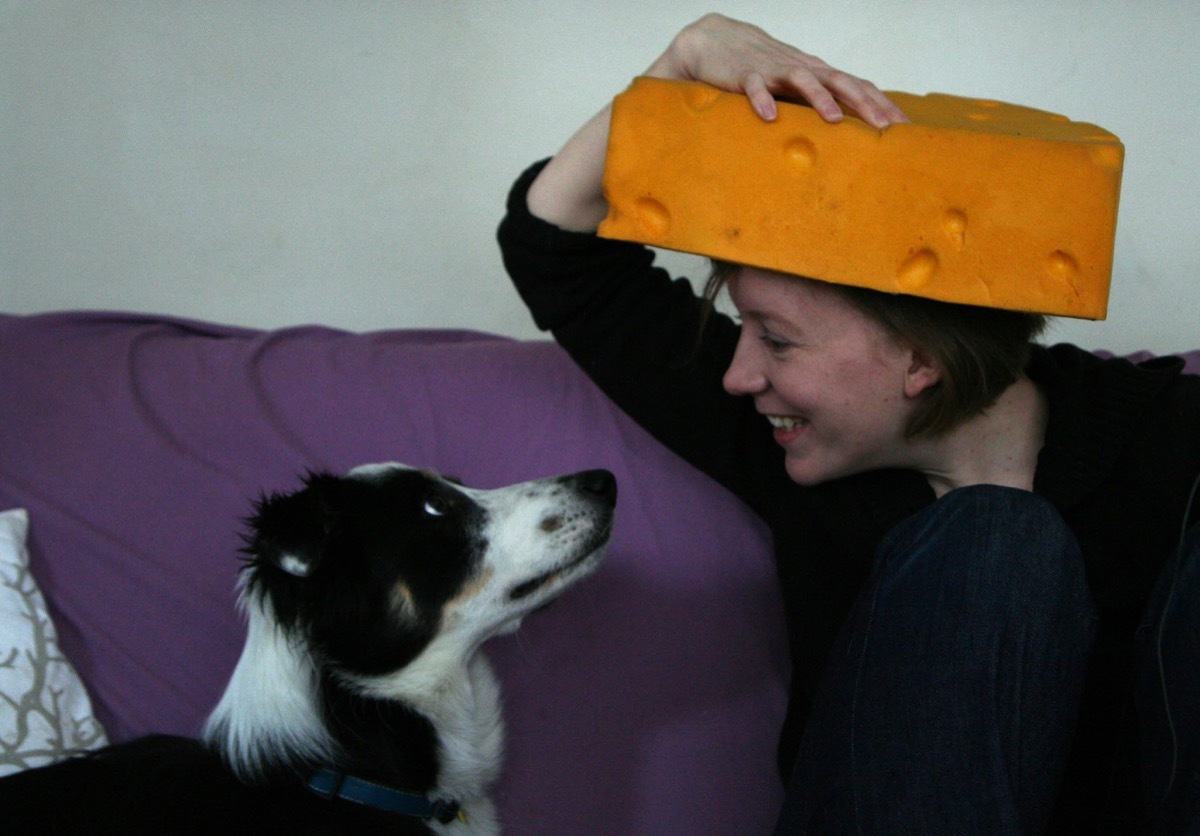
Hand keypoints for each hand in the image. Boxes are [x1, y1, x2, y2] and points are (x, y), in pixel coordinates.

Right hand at [646, 13, 906, 128]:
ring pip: (803, 79)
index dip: (882, 104)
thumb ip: (815, 105)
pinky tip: (769, 116)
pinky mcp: (745, 74)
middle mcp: (802, 68)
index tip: (904, 128)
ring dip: (820, 98)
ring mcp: (774, 69)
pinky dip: (762, 99)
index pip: (858, 86)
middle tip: (885, 127)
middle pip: (840, 82)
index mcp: (817, 73)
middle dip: (864, 104)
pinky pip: (755, 87)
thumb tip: (842, 139)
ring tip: (834, 119)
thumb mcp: (794, 87)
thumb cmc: (761, 69)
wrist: (716, 40)